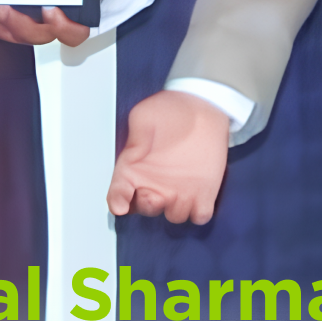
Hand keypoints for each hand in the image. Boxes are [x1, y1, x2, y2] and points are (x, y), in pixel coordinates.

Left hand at [0, 0, 123, 46]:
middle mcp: (58, 25)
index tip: (51, 11)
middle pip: (41, 37)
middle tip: (7, 9)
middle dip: (22, 26)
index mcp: (82, 17)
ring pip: (21, 36)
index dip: (62, 27)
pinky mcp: (22, 19)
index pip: (75, 32)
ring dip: (4, 27)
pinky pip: (7, 30)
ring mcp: (38, 24)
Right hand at [107, 89, 229, 223]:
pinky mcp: (204, 192)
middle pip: (145, 209)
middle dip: (146, 206)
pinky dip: (199, 211)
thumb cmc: (171, 109)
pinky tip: (199, 196)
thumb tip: (135, 151)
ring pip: (173, 215)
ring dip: (174, 207)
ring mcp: (179, 190)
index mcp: (135, 169)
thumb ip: (136, 133)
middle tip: (151, 193)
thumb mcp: (145, 114)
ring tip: (178, 190)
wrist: (202, 105)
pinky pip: (200, 214)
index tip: (120, 203)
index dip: (117, 200)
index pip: (118, 194)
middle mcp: (154, 184)